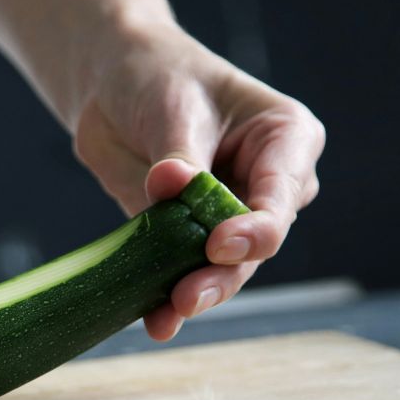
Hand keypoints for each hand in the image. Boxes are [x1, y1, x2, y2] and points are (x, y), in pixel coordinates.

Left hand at [73, 24, 324, 339]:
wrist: (113, 86)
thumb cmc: (159, 78)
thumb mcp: (173, 107)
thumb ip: (177, 154)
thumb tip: (170, 185)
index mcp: (287, 140)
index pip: (281, 195)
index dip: (255, 228)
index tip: (219, 244)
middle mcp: (269, 186)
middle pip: (256, 243)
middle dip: (223, 273)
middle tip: (188, 296)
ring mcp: (231, 218)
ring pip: (225, 268)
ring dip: (196, 293)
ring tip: (168, 313)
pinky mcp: (190, 239)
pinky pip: (183, 273)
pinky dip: (167, 298)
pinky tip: (155, 321)